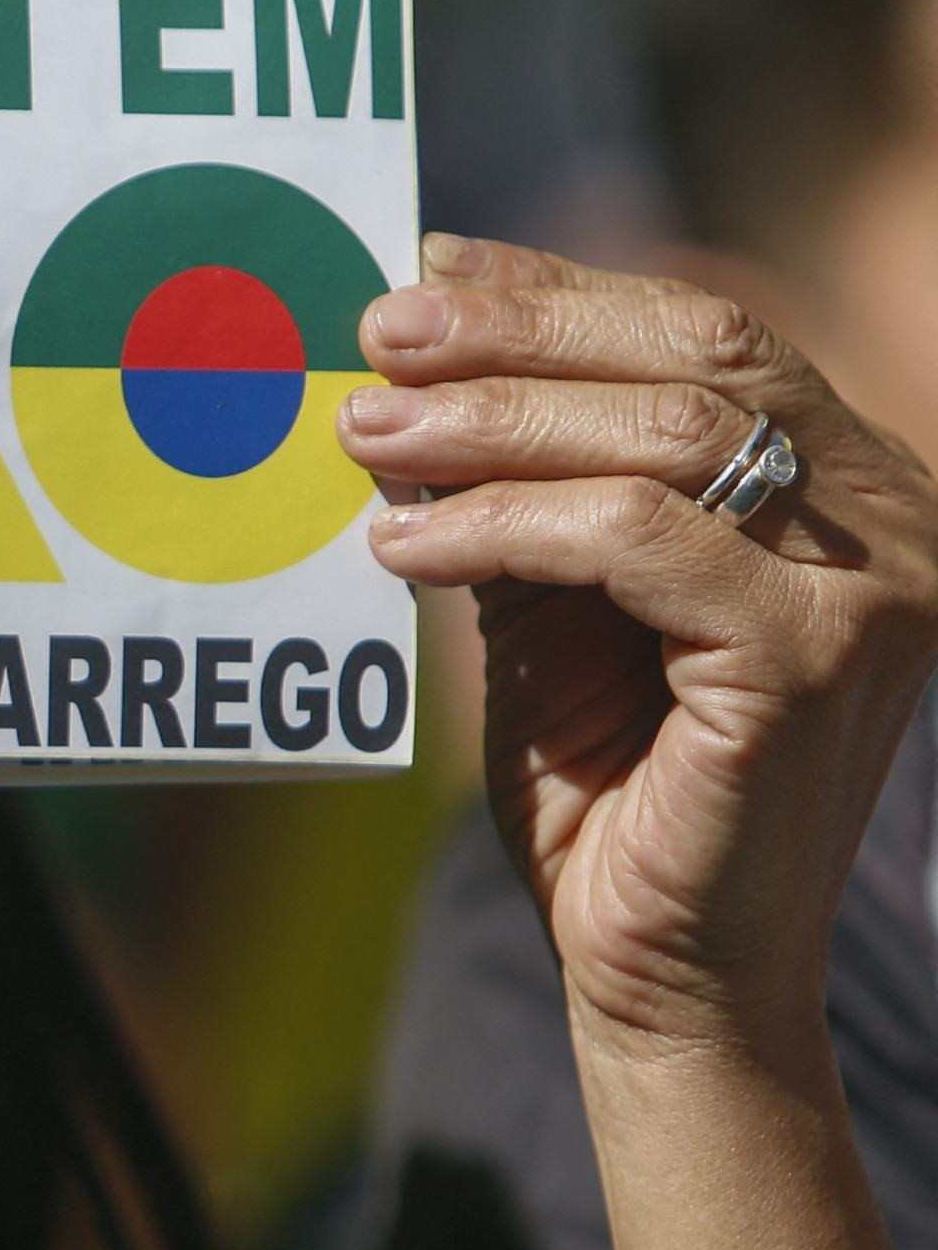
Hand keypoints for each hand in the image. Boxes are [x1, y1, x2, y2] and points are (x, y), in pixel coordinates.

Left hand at [339, 237, 937, 1047]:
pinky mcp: (813, 656)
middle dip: (519, 333)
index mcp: (844, 487)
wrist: (658, 977)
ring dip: (488, 424)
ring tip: (363, 435)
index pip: (707, 340)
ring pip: (664, 437)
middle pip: (698, 357)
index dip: (560, 293)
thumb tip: (413, 373)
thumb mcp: (553, 610)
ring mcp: (875, 585)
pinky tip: (404, 542)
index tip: (427, 271)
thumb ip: (521, 495)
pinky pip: (636, 542)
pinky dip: (503, 526)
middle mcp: (890, 518)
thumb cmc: (604, 797)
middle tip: (377, 333)